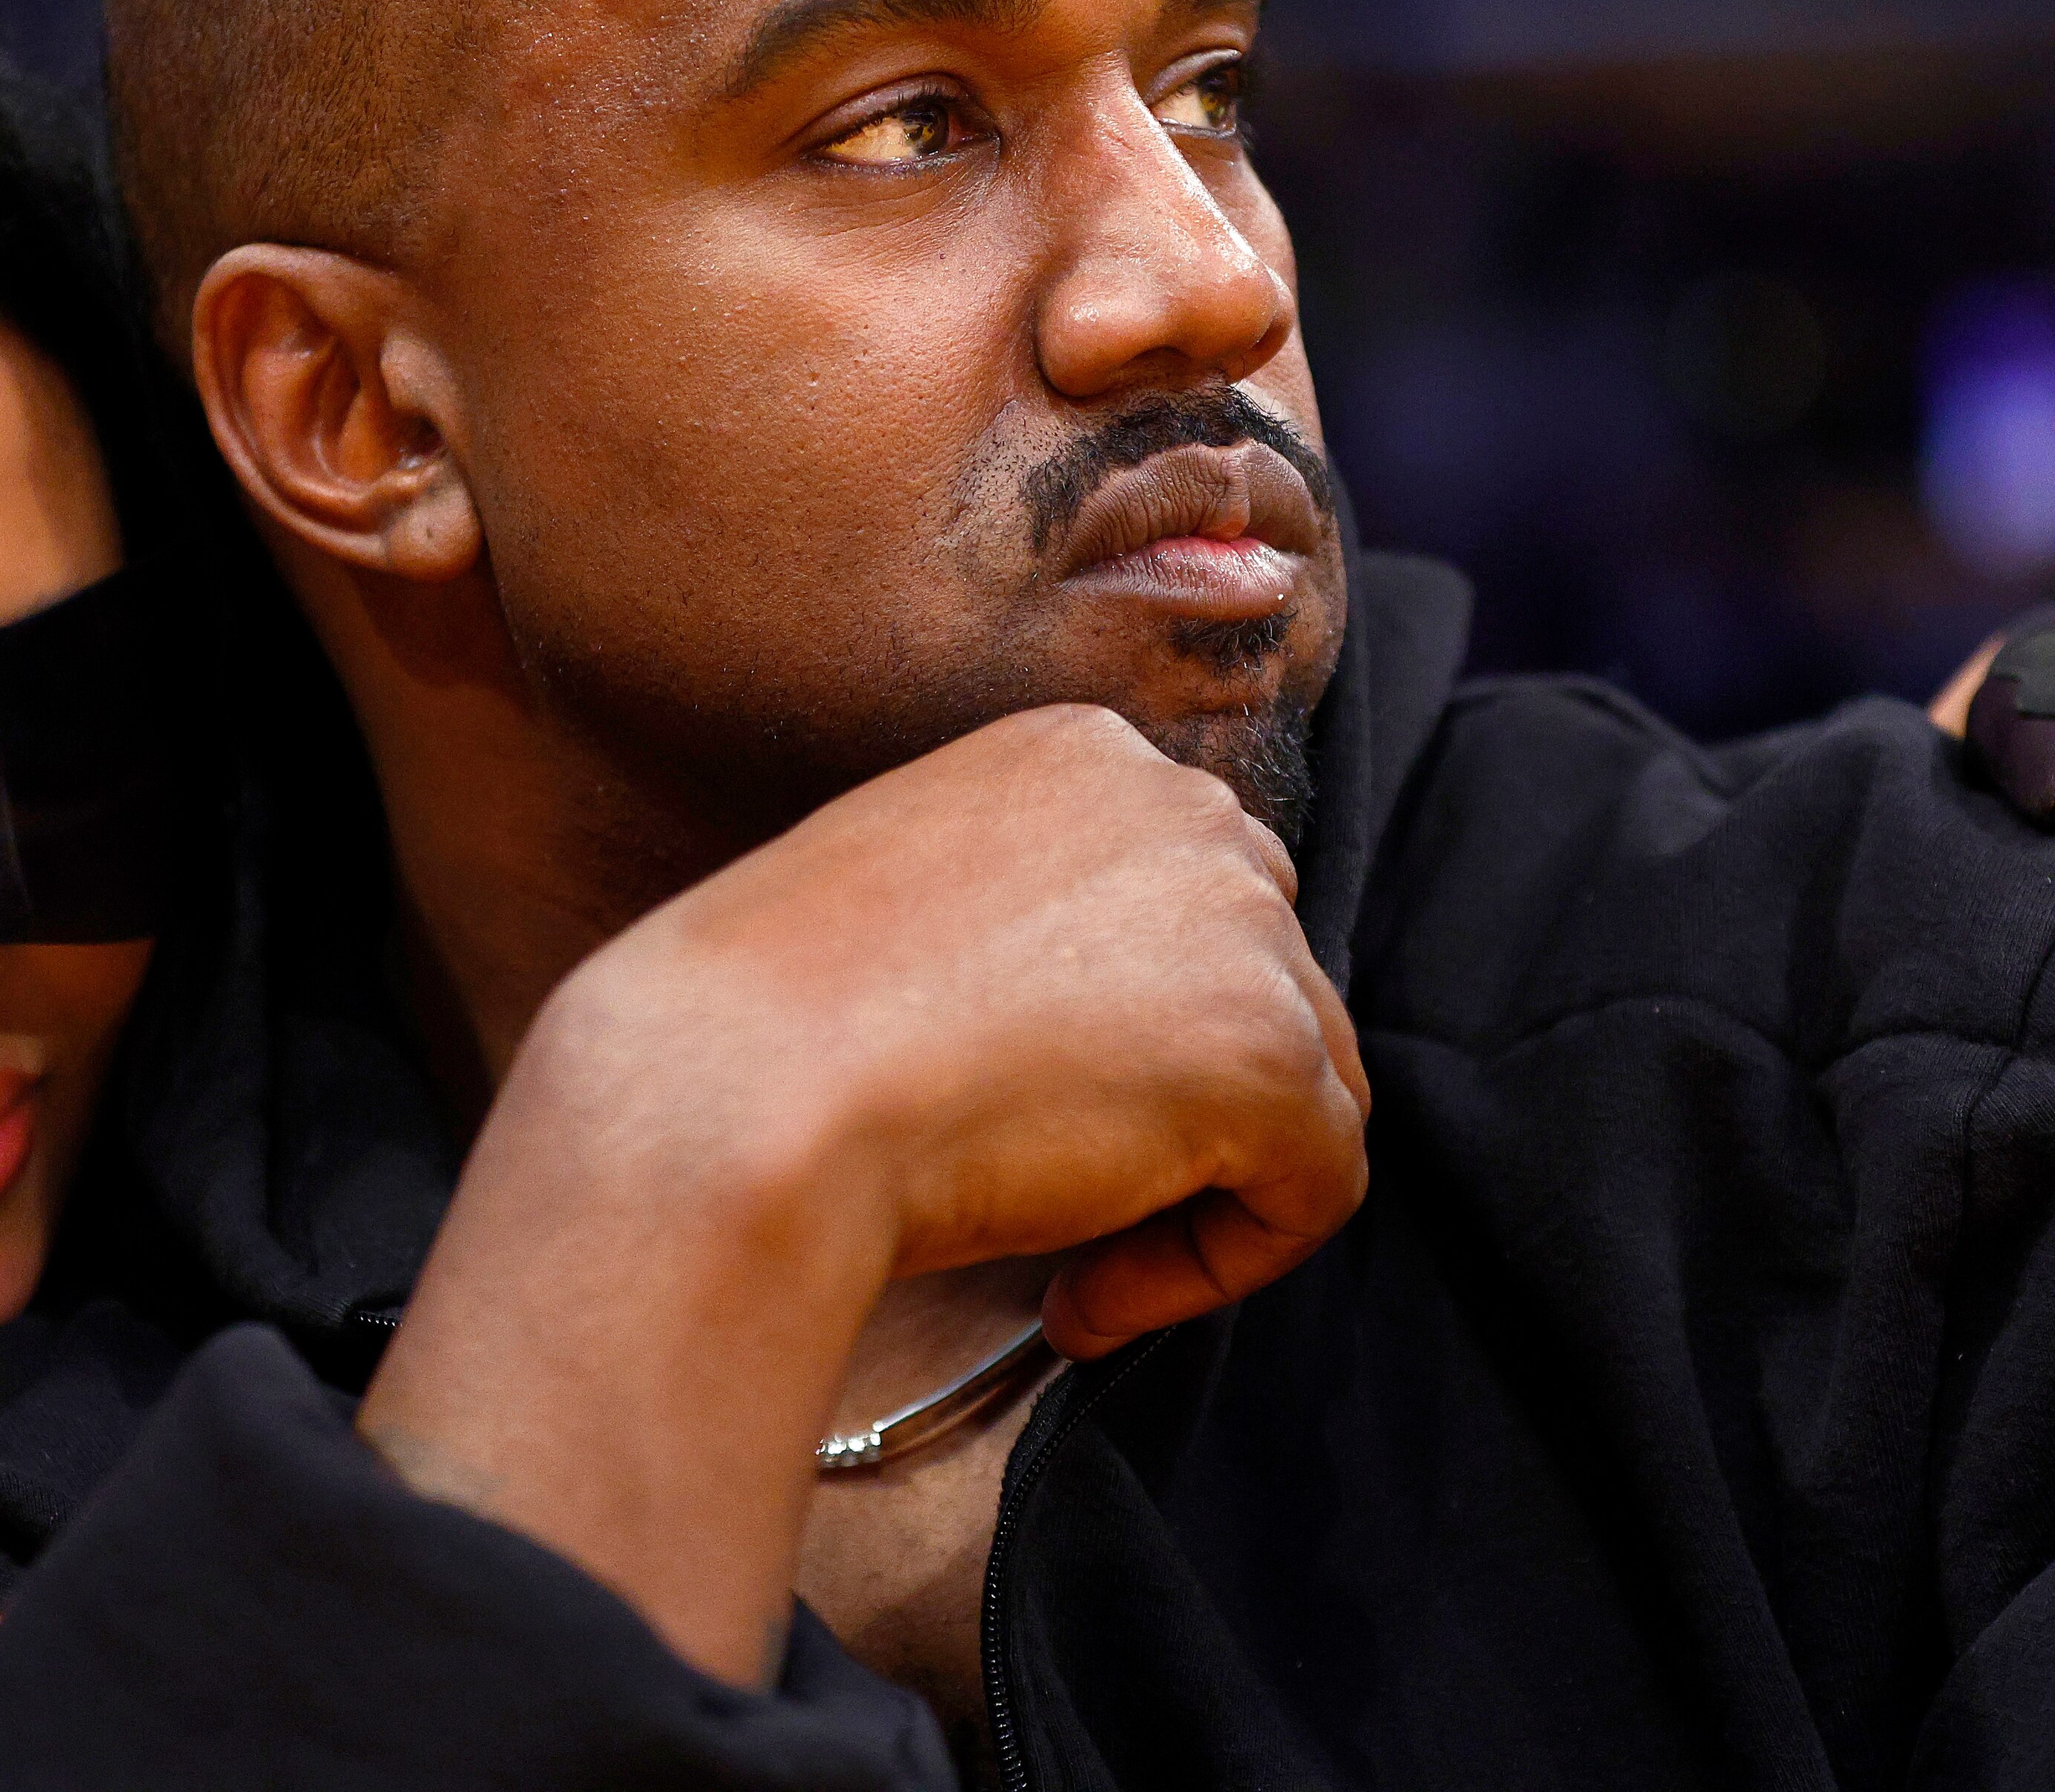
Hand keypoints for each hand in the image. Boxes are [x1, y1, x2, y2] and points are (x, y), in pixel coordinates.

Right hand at [530, 701, 1371, 1354]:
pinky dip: (1219, 1265)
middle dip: (1180, 1106)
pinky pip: (1317, 1188)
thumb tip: (1094, 1034)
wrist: (737, 1093)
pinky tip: (1081, 1302)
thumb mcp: (906, 906)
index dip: (1128, 1032)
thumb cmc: (768, 1026)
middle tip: (1057, 1201)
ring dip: (1199, 1191)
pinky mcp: (1270, 1057)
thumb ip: (1027, 925)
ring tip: (1065, 1268)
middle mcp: (1184, 806)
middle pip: (1263, 981)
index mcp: (1083, 752)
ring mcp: (1243, 926)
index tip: (1023, 1114)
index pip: (1180, 901)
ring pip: (1304, 1087)